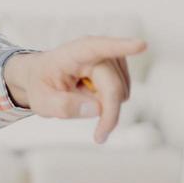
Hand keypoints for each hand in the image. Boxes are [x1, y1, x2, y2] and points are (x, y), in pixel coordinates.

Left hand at [3, 36, 148, 143]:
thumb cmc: (41, 85)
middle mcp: (95, 50)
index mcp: (72, 53)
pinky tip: (91, 95)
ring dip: (106, 106)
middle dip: (109, 114)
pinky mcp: (118, 66)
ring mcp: (110, 57)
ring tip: (81, 98)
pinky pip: (123, 93)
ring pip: (121, 92)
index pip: (97, 48)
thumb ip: (65, 107)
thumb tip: (97, 109)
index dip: (120, 46)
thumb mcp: (42, 102)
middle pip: (113, 88)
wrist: (42, 76)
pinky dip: (109, 102)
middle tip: (99, 137)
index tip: (141, 45)